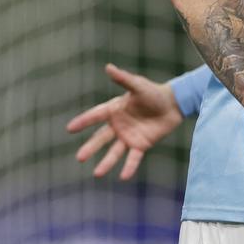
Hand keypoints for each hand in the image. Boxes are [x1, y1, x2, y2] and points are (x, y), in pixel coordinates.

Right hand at [66, 63, 183, 179]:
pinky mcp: (142, 144)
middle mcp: (118, 125)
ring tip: (97, 174)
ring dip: (106, 162)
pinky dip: (129, 166)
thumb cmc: (154, 93)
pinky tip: (123, 176)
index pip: (96, 116)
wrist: (174, 104)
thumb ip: (123, 79)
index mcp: (114, 110)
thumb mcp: (138, 85)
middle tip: (80, 157)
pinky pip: (134, 157)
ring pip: (115, 151)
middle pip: (101, 138)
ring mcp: (129, 136)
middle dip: (91, 147)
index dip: (84, 121)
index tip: (69, 129)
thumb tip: (108, 67)